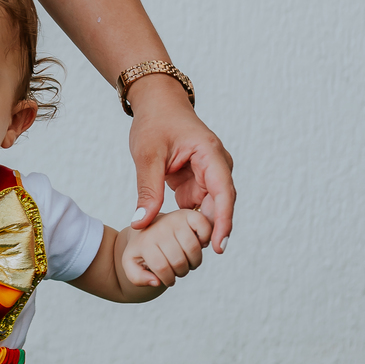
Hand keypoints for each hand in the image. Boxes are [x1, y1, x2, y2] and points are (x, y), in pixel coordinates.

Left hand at [120, 204, 212, 291]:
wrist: (148, 228)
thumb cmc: (143, 250)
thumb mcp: (132, 264)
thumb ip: (137, 278)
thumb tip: (156, 281)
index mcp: (144, 241)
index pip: (162, 268)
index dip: (168, 279)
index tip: (167, 278)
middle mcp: (159, 228)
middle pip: (179, 261)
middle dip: (181, 272)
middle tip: (178, 269)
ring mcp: (175, 219)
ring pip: (193, 249)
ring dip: (194, 262)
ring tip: (188, 261)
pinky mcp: (189, 214)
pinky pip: (204, 227)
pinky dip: (205, 239)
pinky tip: (199, 244)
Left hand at [127, 77, 234, 253]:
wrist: (158, 105)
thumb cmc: (155, 123)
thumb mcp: (147, 155)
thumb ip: (147, 190)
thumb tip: (140, 224)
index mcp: (211, 154)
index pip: (224, 193)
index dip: (223, 221)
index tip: (218, 246)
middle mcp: (217, 166)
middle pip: (220, 205)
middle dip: (210, 231)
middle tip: (193, 258)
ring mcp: (209, 175)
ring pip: (209, 209)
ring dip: (198, 229)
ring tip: (183, 252)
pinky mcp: (198, 183)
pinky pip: (198, 208)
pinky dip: (189, 223)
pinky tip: (177, 240)